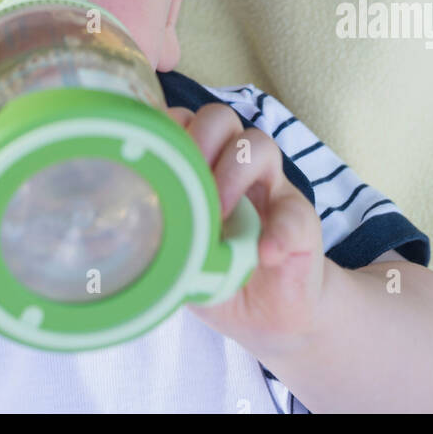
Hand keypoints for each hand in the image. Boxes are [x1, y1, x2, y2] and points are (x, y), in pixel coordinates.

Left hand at [167, 104, 326, 349]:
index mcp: (204, 168)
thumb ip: (162, 239)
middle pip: (220, 118)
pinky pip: (295, 214)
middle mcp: (237, 167)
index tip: (153, 160)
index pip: (185, 122)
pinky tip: (263, 255)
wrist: (268, 315)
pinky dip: (278, 233)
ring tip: (219, 217)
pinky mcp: (303, 221)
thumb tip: (129, 237)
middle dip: (198, 140)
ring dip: (233, 174)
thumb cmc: (217, 275)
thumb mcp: (182, 258)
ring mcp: (272, 188)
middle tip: (185, 183)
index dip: (168, 129)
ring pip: (260, 145)